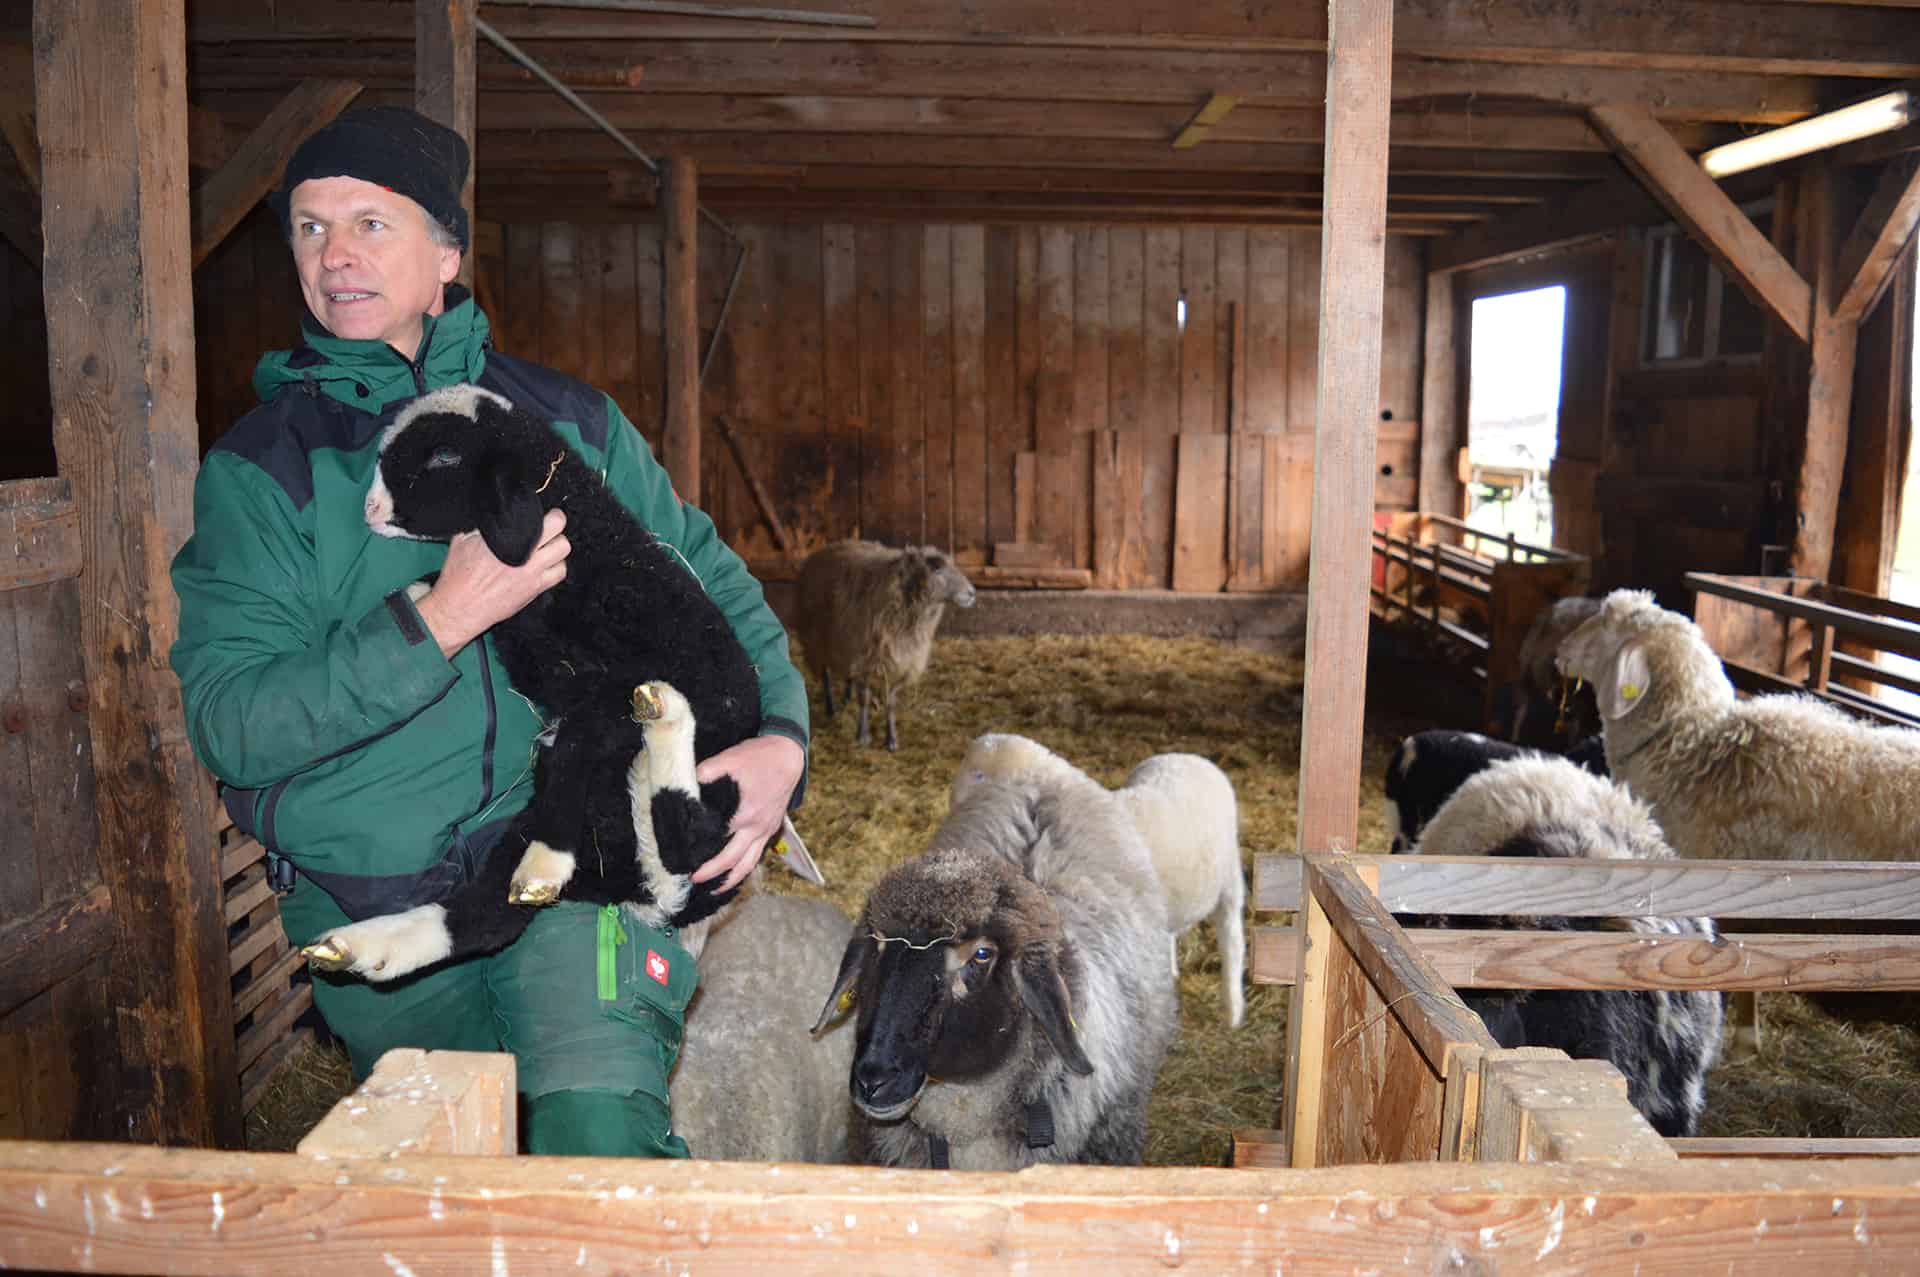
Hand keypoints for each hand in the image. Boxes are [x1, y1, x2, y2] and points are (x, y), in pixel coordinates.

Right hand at [413, 509, 568, 657]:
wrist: (460, 606)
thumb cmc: (458, 575)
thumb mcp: (463, 538)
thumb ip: (483, 524)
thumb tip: (493, 511)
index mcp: (506, 538)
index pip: (535, 514)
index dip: (543, 511)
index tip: (542, 512)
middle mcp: (524, 553)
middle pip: (557, 527)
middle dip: (556, 522)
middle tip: (550, 524)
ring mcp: (533, 571)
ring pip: (563, 550)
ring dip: (558, 544)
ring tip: (548, 545)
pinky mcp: (536, 588)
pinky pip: (560, 573)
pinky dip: (557, 566)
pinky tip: (547, 564)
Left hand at [690, 734, 805, 892]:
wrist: (788, 756)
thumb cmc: (758, 757)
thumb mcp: (728, 759)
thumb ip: (705, 772)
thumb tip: (684, 785)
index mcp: (744, 814)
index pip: (717, 838)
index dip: (700, 850)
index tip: (684, 857)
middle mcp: (756, 828)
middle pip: (732, 860)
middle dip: (712, 873)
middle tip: (693, 878)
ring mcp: (766, 830)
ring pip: (748, 864)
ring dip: (731, 879)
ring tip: (715, 889)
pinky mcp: (771, 829)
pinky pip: (757, 855)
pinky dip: (744, 868)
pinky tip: (734, 872)